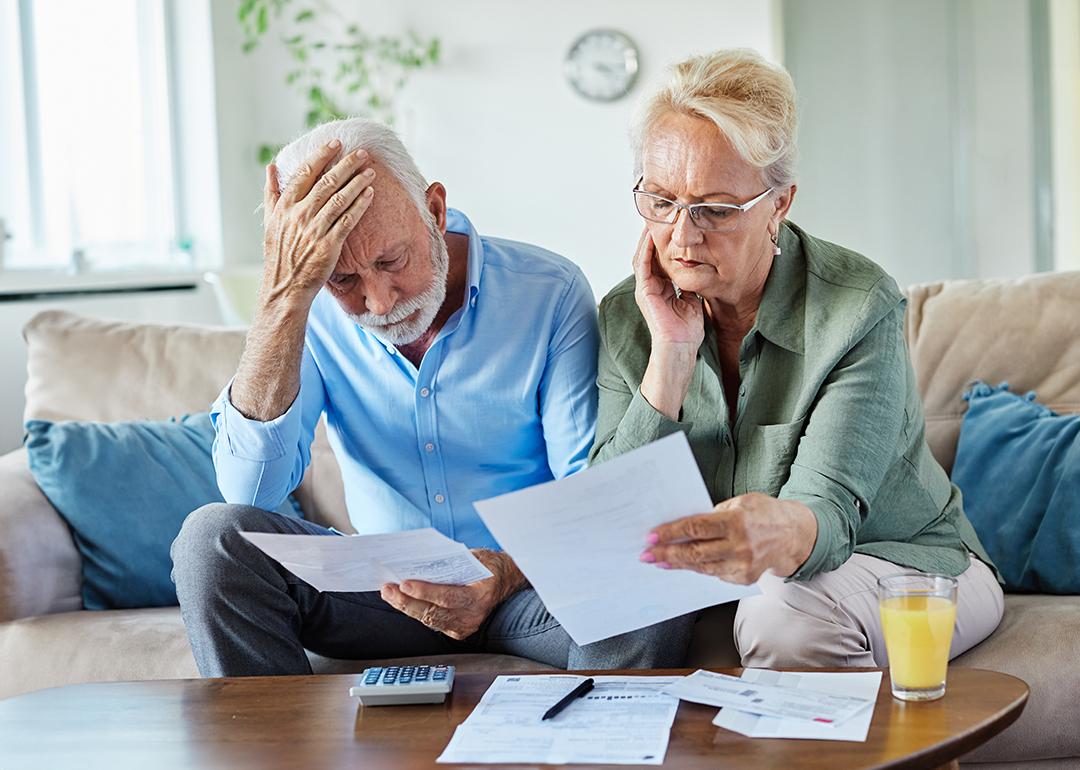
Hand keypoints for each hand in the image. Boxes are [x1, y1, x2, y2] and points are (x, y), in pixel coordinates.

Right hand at [260, 141, 376, 303]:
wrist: (285, 287)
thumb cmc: (280, 254)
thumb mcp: (270, 222)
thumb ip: (272, 193)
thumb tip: (271, 166)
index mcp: (284, 206)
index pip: (305, 173)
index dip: (321, 156)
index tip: (336, 144)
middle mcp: (299, 215)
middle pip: (326, 182)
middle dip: (346, 164)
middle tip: (362, 153)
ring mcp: (314, 229)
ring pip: (340, 198)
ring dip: (357, 182)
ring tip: (370, 171)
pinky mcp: (329, 245)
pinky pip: (348, 220)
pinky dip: (360, 205)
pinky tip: (370, 194)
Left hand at [379, 550, 526, 639]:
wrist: (506, 580)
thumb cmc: (488, 565)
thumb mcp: (473, 557)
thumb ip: (451, 563)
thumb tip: (420, 562)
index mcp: (481, 595)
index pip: (448, 596)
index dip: (425, 591)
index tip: (404, 583)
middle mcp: (473, 615)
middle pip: (434, 612)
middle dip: (407, 601)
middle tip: (388, 589)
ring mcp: (466, 626)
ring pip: (430, 620)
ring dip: (407, 607)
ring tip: (389, 594)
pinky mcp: (459, 631)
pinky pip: (433, 623)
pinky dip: (417, 612)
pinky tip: (403, 602)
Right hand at [633, 227, 703, 349]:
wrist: (680, 346)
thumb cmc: (687, 330)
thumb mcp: (693, 300)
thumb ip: (691, 284)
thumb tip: (698, 269)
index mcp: (661, 289)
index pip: (660, 261)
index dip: (664, 245)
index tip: (672, 228)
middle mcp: (650, 287)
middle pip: (648, 256)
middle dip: (652, 237)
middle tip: (660, 218)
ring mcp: (645, 289)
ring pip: (642, 257)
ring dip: (646, 239)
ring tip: (652, 222)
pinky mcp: (644, 291)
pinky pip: (642, 265)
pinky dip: (646, 250)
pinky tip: (650, 236)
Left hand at [640, 493, 817, 582]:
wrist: (794, 535)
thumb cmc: (764, 513)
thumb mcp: (740, 502)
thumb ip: (713, 513)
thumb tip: (683, 523)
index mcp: (737, 521)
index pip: (696, 528)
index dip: (671, 533)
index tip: (652, 536)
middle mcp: (740, 545)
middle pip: (695, 552)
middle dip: (667, 554)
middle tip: (646, 555)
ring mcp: (742, 565)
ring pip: (701, 566)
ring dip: (677, 564)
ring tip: (658, 561)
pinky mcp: (743, 578)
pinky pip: (712, 573)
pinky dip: (696, 568)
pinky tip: (681, 565)